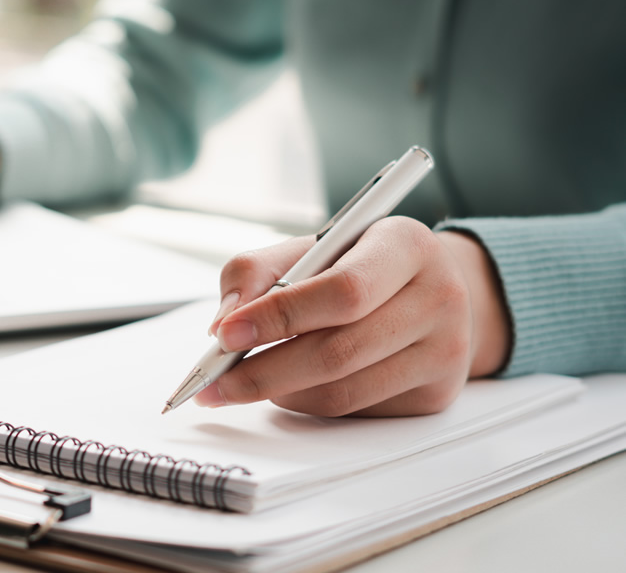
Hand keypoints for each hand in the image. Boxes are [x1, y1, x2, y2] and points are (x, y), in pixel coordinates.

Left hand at [199, 217, 510, 416]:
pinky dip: (306, 403)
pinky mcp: (436, 394)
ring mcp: (444, 352)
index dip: (278, 316)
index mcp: (407, 246)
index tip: (225, 334)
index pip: (341, 291)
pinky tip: (287, 387)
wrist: (431, 287)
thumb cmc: (360, 263)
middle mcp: (438, 298)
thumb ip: (257, 272)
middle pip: (338, 351)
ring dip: (280, 393)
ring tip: (241, 384)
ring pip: (343, 391)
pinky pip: (354, 411)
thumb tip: (222, 324)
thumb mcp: (312, 246)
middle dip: (263, 371)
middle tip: (214, 382)